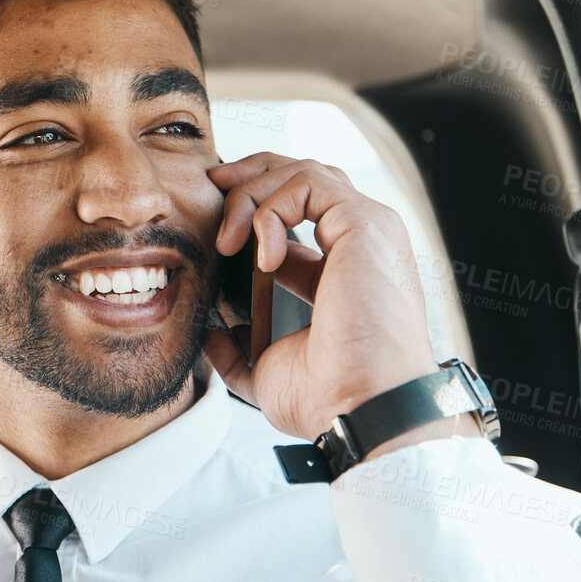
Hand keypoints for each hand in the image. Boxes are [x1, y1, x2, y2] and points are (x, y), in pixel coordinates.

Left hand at [202, 154, 443, 441]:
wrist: (360, 409)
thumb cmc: (328, 399)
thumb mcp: (265, 372)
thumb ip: (237, 350)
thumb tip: (212, 334)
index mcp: (342, 270)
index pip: (301, 212)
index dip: (255, 207)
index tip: (218, 225)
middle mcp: (360, 244)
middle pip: (306, 177)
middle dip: (252, 174)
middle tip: (212, 185)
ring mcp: (368, 230)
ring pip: (304, 172)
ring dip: (253, 194)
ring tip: (227, 240)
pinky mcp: (366, 224)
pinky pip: (308, 184)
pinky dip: (270, 209)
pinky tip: (258, 255)